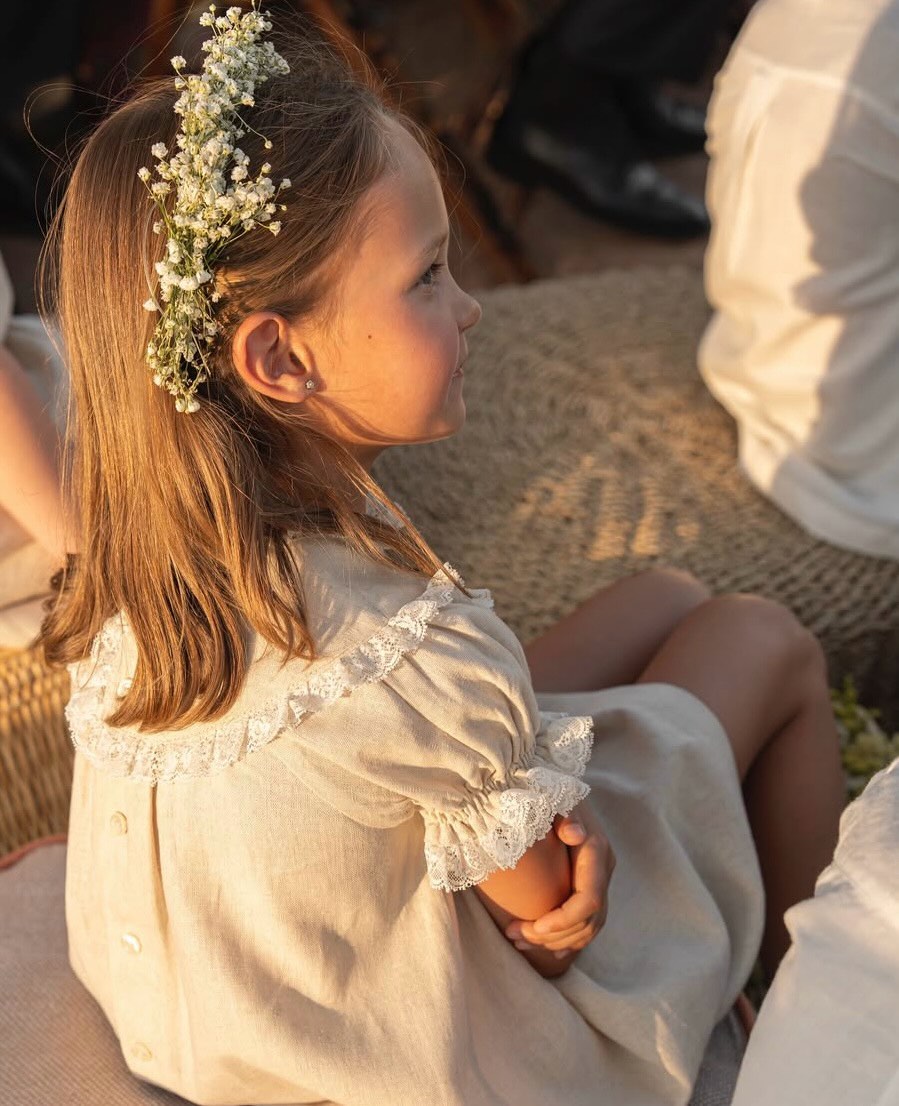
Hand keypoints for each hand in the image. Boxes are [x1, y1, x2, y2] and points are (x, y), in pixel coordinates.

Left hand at [504, 801, 613, 959]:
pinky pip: (584, 926)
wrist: (553, 789)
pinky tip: (538, 942)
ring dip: (553, 942)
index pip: (588, 901)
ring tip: (517, 938)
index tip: (534, 927)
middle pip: (587, 922)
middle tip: (514, 934)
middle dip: (551, 936)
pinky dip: (563, 939)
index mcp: (596, 851)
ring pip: (587, 929)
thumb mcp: (553, 799)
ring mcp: (598, 881)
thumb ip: (564, 814)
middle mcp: (602, 870)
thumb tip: (573, 833)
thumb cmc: (547, 794)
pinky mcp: (589, 887)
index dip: (563, 920)